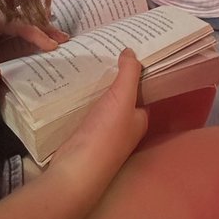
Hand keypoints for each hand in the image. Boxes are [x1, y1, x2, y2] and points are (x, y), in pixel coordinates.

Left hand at [0, 12, 68, 83]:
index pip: (19, 24)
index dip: (36, 34)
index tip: (51, 46)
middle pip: (26, 21)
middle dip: (46, 29)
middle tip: (66, 39)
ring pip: (24, 26)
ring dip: (42, 32)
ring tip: (60, 40)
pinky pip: (17, 33)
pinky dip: (32, 37)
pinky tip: (42, 43)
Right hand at [51, 49, 148, 198]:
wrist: (75, 170)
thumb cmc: (105, 135)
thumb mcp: (123, 99)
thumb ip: (129, 74)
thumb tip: (131, 50)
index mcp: (140, 119)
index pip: (143, 89)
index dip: (138, 70)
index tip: (128, 47)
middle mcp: (125, 126)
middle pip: (122, 94)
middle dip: (115, 74)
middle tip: (105, 48)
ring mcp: (103, 131)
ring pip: (103, 101)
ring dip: (97, 84)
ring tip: (88, 57)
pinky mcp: (84, 134)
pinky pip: (86, 108)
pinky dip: (83, 95)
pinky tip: (74, 81)